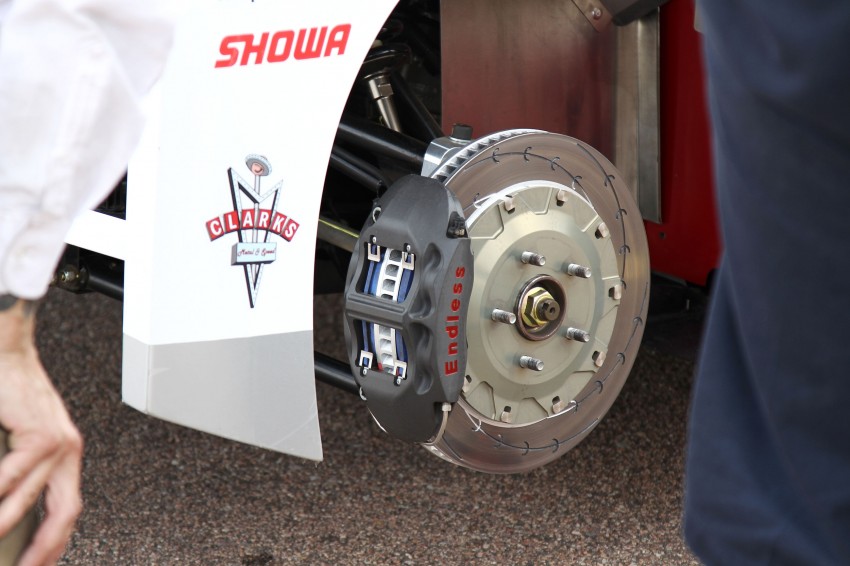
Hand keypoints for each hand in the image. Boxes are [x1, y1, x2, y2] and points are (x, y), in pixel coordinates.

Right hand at [0, 296, 81, 565]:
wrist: (10, 354)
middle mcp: (69, 452)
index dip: (57, 540)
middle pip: (65, 512)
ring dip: (5, 525)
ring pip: (29, 498)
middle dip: (46, 547)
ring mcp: (58, 443)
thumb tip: (7, 509)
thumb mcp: (21, 441)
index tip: (43, 561)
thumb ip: (20, 474)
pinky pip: (13, 473)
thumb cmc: (10, 396)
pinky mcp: (40, 432)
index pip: (67, 509)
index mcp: (67, 457)